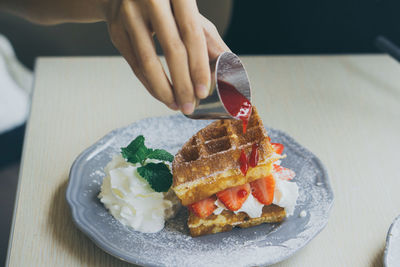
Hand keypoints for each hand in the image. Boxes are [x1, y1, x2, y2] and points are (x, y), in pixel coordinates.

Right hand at [106, 0, 229, 113]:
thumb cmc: (165, 5)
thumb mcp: (188, 12)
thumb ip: (208, 37)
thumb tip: (228, 68)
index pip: (192, 34)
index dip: (199, 65)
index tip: (203, 92)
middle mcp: (151, 1)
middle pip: (172, 50)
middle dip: (183, 84)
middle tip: (190, 105)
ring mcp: (129, 15)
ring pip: (148, 62)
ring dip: (164, 90)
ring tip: (177, 105)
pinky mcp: (115, 31)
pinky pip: (135, 65)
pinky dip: (150, 85)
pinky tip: (163, 96)